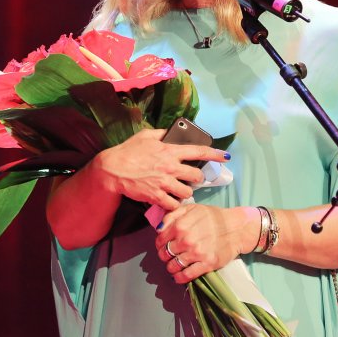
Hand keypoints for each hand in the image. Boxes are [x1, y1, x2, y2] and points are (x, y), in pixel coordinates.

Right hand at [87, 129, 228, 212]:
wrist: (112, 170)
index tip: (225, 156)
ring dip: (186, 193)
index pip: (199, 151)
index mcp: (170, 151)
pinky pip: (174, 205)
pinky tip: (170, 201)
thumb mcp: (146, 136)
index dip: (215, 154)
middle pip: (196, 176)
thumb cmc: (128, 151)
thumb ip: (162, 134)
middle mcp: (170, 167)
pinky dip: (174, 204)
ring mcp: (164, 183)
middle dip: (197, 178)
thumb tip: (172, 131)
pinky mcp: (157, 196)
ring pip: (187, 193)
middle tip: (191, 179)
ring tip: (180, 191)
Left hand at [154, 204, 260, 283]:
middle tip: (170, 255)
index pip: (160, 240)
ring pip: (173, 266)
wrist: (236, 228)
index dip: (160, 244)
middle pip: (165, 254)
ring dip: (171, 267)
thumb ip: (172, 215)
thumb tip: (158, 228)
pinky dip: (179, 278)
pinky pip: (186, 276)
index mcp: (181, 225)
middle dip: (164, 256)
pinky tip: (179, 276)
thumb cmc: (213, 217)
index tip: (163, 245)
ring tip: (175, 265)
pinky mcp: (206, 264)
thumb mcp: (191, 208)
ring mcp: (196, 253)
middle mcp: (186, 240)